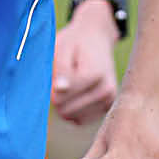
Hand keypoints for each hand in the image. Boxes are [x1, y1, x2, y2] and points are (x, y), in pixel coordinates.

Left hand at [51, 2, 120, 125]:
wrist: (97, 38)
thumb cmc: (75, 42)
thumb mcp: (62, 48)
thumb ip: (60, 69)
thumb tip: (59, 91)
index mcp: (95, 75)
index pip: (59, 98)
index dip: (50, 87)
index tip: (55, 71)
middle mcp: (106, 91)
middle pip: (64, 110)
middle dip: (57, 96)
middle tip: (63, 77)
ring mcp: (108, 102)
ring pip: (70, 117)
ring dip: (64, 102)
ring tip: (72, 83)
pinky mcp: (106, 109)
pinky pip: (79, 120)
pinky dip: (72, 109)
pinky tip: (75, 94)